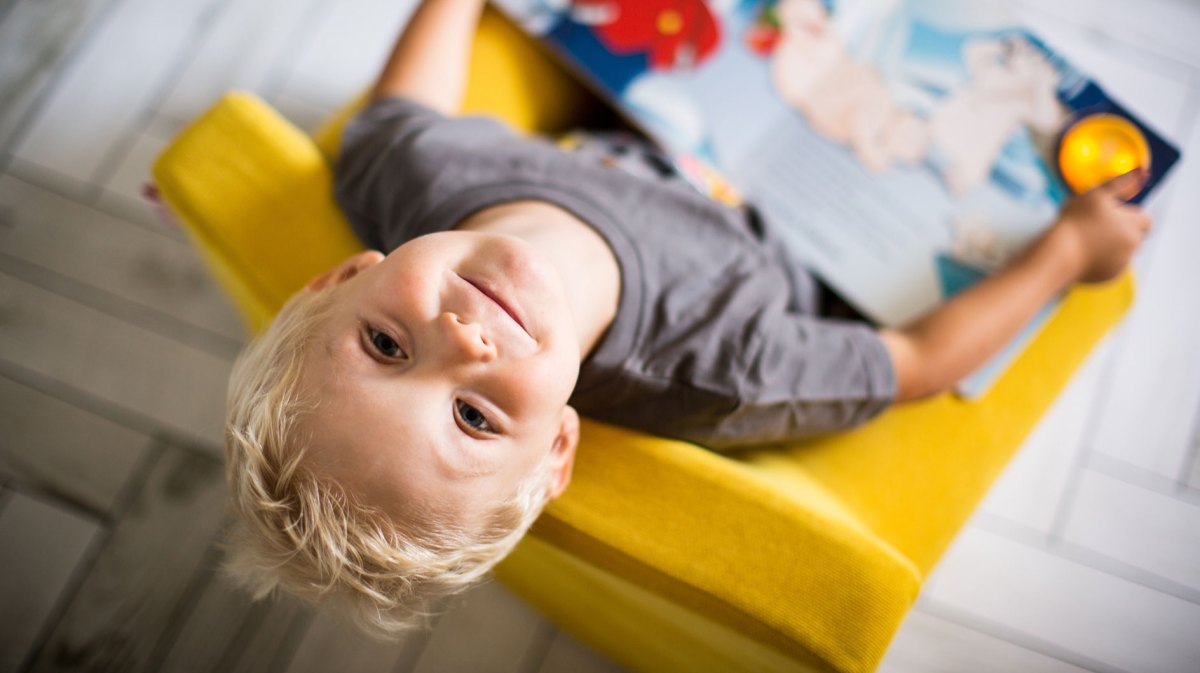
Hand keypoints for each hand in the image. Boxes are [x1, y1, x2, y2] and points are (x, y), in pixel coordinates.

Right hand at [1052, 169, 1152, 283]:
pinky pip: (1110, 266)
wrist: (1056, 256)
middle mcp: (1132, 247)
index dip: (1130, 215)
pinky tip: (1083, 254)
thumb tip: (1142, 172)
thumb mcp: (1096, 195)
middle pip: (1135, 236)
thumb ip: (1120, 183)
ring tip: (1087, 241)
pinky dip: (1101, 261)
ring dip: (1111, 246)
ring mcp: (1120, 265)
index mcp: (1133, 227)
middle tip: (1096, 227)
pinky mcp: (1107, 278)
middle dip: (1121, 231)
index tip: (1111, 215)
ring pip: (1123, 252)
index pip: (1146, 220)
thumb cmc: (1074, 223)